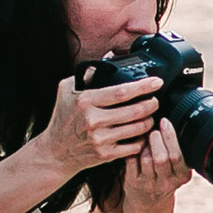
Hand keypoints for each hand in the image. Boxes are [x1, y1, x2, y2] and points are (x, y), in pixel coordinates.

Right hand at [34, 73, 160, 177]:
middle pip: (135, 111)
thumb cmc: (63, 118)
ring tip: (149, 115)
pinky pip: (135, 146)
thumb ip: (87, 73)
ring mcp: (100, 139)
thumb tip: (110, 57)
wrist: (55, 151)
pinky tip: (142, 133)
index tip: (156, 82)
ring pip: (138, 128)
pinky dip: (143, 138)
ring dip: (149, 120)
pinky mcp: (106, 155)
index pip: (121, 92)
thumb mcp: (67, 90)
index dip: (143, 86)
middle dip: (152, 104)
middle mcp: (92, 120)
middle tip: (155, 100)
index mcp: (85, 101)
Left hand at [122, 112, 192, 212]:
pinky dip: (133, 148)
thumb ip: (175, 151)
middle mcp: (166, 182)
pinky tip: (133, 140)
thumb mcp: (176, 170)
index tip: (165, 121)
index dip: (171, 137)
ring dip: (144, 143)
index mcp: (182, 176)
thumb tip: (167, 122)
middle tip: (153, 126)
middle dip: (158, 139)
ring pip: (146, 160)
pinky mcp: (133, 184)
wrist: (148, 204)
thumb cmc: (162, 178)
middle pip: (162, 158)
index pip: (178, 156)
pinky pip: (132, 162)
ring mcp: (149, 184)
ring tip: (143, 131)